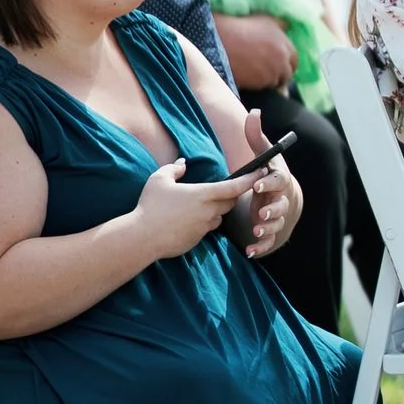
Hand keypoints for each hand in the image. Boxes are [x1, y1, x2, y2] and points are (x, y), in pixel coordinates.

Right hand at [131, 156, 261, 258]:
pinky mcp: (197, 240)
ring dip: (213, 211)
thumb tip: (182, 163)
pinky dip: (201, 223)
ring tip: (196, 206)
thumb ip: (174, 169)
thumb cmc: (150, 205)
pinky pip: (205, 229)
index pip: (235, 186)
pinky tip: (184, 220)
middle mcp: (209, 211)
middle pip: (229, 203)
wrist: (142, 237)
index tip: (261, 172)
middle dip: (229, 196)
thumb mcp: (159, 180)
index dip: (250, 179)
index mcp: (204, 194)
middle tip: (221, 189)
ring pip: (217, 217)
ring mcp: (204, 228)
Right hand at [219, 14, 298, 89]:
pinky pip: (263, 88)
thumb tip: (287, 28)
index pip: (294, 59)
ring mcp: (273, 71)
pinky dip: (257, 84)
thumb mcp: (264, 19)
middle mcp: (283, 57)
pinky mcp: (261, 82)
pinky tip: (247, 75)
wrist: (220, 40)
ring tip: (253, 71)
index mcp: (285, 42)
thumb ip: (280, 25)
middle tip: (265, 70)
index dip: (285, 62)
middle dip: (278, 73)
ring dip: (267, 79)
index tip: (276, 62)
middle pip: (286, 73)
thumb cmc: (240, 26)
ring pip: (274, 82)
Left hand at [238, 110, 302, 258]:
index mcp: (279, 180)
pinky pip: (269, 241)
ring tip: (255, 231)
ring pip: (276, 224)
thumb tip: (253, 111)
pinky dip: (260, 247)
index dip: (269, 182)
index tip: (258, 183)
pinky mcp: (272, 231)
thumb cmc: (269, 173)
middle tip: (260, 213)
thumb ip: (256, 136)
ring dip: (267, 228)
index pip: (278, 180)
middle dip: (272, 209)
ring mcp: (278, 217)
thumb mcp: (264, 155)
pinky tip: (250, 251)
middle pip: (280, 205)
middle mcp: (281, 199)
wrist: (280, 197)